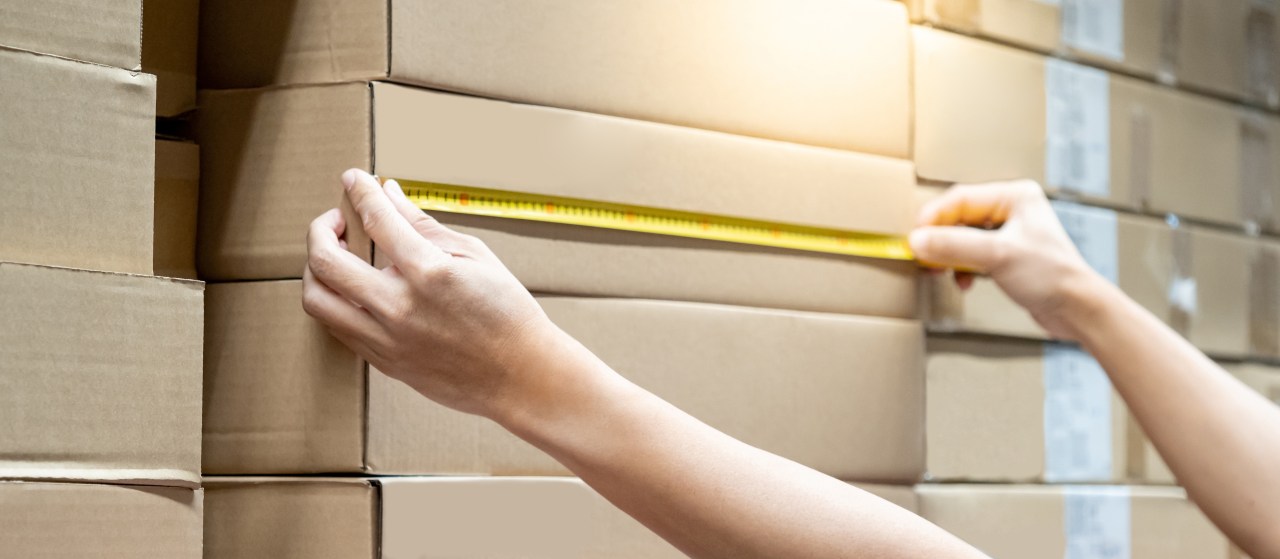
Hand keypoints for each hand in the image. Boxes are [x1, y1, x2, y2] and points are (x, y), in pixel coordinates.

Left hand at [302, 169, 561, 418]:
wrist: (520, 376)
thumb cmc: (507, 313)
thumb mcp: (475, 256)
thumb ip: (425, 224)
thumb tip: (390, 194)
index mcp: (430, 274)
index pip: (377, 219)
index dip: (360, 191)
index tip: (354, 179)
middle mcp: (399, 308)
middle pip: (326, 260)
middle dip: (321, 228)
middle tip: (337, 220)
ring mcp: (387, 340)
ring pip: (317, 299)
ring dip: (316, 268)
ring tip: (336, 255)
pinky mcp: (384, 362)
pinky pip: (336, 327)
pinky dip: (335, 299)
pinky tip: (353, 288)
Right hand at [910, 180, 1109, 339]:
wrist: (1077, 310)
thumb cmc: (1053, 276)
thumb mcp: (997, 256)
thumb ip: (954, 246)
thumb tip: (917, 241)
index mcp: (1014, 196)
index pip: (960, 199)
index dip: (934, 218)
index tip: (914, 237)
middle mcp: (1011, 210)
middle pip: (959, 218)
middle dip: (940, 239)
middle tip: (922, 256)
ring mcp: (1008, 234)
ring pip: (962, 238)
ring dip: (949, 256)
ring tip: (939, 270)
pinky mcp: (1005, 257)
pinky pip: (971, 256)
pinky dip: (962, 268)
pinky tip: (963, 281)